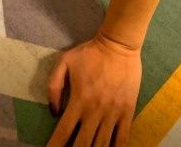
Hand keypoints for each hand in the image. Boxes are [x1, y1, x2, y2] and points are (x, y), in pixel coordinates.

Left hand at [46, 31, 141, 145]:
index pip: (63, 132)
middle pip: (82, 144)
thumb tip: (53, 112)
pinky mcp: (127, 111)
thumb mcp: (64, 62)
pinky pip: (122, 138)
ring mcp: (112, 113)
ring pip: (102, 144)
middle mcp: (95, 111)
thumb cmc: (90, 53)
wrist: (119, 44)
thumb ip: (54, 86)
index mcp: (78, 100)